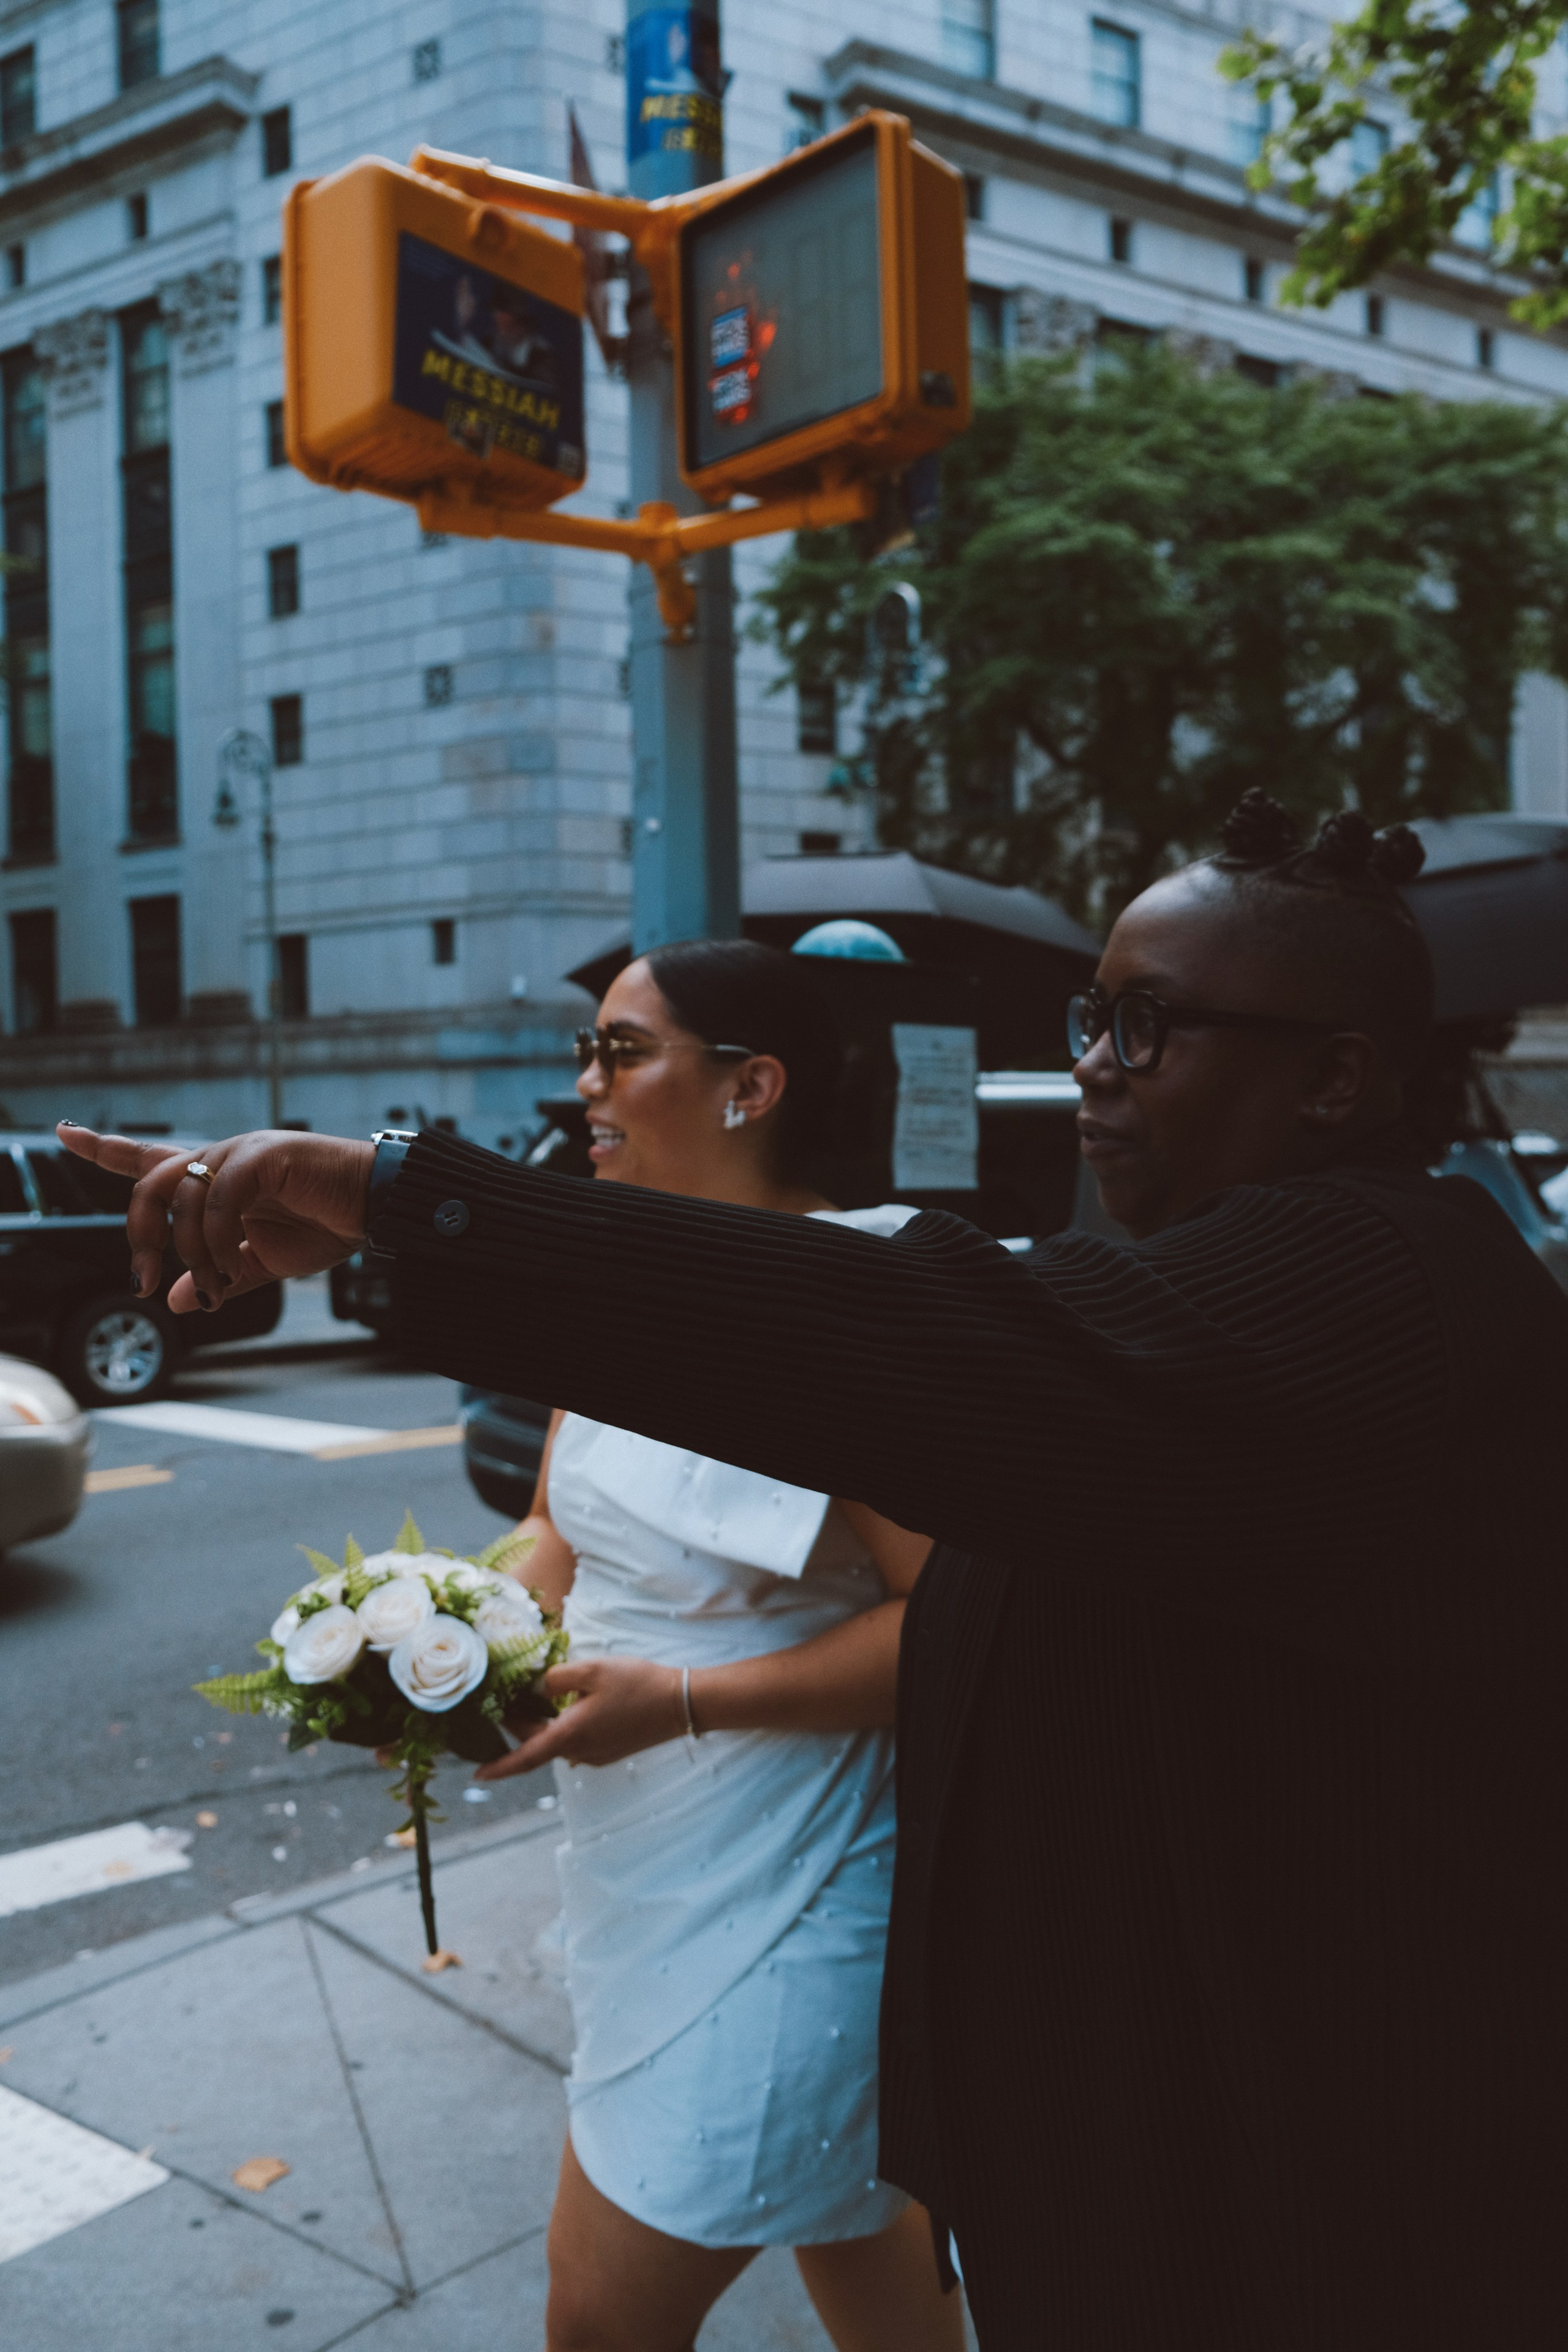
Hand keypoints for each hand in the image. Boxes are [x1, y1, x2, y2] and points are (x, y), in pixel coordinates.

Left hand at [56, 1122, 374, 1312]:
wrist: (374, 1210)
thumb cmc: (326, 1226)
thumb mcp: (263, 1264)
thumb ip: (218, 1277)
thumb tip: (176, 1302)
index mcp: (214, 1180)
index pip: (148, 1159)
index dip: (103, 1148)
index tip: (63, 1134)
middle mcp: (219, 1159)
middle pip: (149, 1183)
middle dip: (139, 1235)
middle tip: (145, 1281)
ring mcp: (240, 1153)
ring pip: (180, 1196)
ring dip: (188, 1253)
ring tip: (214, 1289)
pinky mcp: (264, 1154)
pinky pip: (219, 1197)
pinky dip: (219, 1239)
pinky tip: (233, 1267)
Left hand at [473, 1657, 685, 1780]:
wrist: (679, 1704)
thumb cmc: (636, 1684)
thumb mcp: (592, 1670)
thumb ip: (555, 1678)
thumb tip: (536, 1689)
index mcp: (570, 1735)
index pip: (525, 1757)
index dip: (499, 1766)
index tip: (477, 1774)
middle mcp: (579, 1752)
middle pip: (538, 1742)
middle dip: (519, 1723)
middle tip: (507, 1695)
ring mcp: (595, 1755)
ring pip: (556, 1741)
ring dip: (541, 1723)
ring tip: (534, 1694)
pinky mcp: (608, 1751)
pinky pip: (575, 1741)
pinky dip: (562, 1726)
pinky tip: (568, 1702)